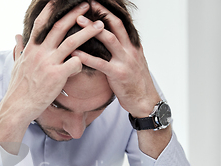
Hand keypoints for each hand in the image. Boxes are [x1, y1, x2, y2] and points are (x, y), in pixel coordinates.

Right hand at [0, 1, 104, 149]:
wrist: (17, 107)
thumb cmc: (18, 88)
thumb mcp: (16, 64)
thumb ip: (19, 48)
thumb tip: (16, 36)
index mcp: (31, 48)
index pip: (42, 23)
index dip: (52, 9)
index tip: (60, 0)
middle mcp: (40, 52)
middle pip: (60, 27)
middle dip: (75, 15)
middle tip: (88, 5)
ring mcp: (49, 63)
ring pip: (72, 42)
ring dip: (88, 32)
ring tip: (101, 26)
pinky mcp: (57, 76)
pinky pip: (76, 63)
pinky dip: (82, 62)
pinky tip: (81, 67)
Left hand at [72, 1, 160, 117]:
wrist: (145, 101)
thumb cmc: (136, 82)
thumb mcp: (133, 61)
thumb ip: (124, 48)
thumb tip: (113, 38)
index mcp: (133, 45)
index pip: (122, 22)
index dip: (109, 11)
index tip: (97, 2)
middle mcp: (130, 50)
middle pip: (115, 25)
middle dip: (101, 12)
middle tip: (87, 3)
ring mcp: (125, 61)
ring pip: (109, 39)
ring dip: (92, 29)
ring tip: (79, 20)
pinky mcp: (118, 74)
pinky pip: (101, 63)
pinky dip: (87, 57)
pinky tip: (75, 52)